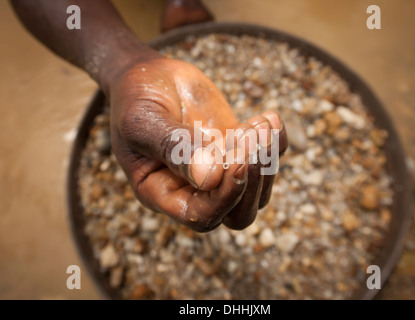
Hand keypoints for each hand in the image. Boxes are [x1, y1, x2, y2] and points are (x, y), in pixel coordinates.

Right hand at [106, 49, 287, 231]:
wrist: (150, 74)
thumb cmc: (136, 98)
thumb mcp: (143, 121)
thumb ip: (173, 148)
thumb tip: (210, 178)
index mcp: (163, 192)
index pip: (203, 216)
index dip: (226, 196)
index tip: (237, 157)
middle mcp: (193, 189)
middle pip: (238, 215)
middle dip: (252, 181)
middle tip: (251, 140)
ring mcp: (219, 171)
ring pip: (257, 191)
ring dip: (266, 160)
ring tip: (260, 123)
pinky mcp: (235, 149)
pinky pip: (267, 161)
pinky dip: (276, 143)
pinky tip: (270, 118)